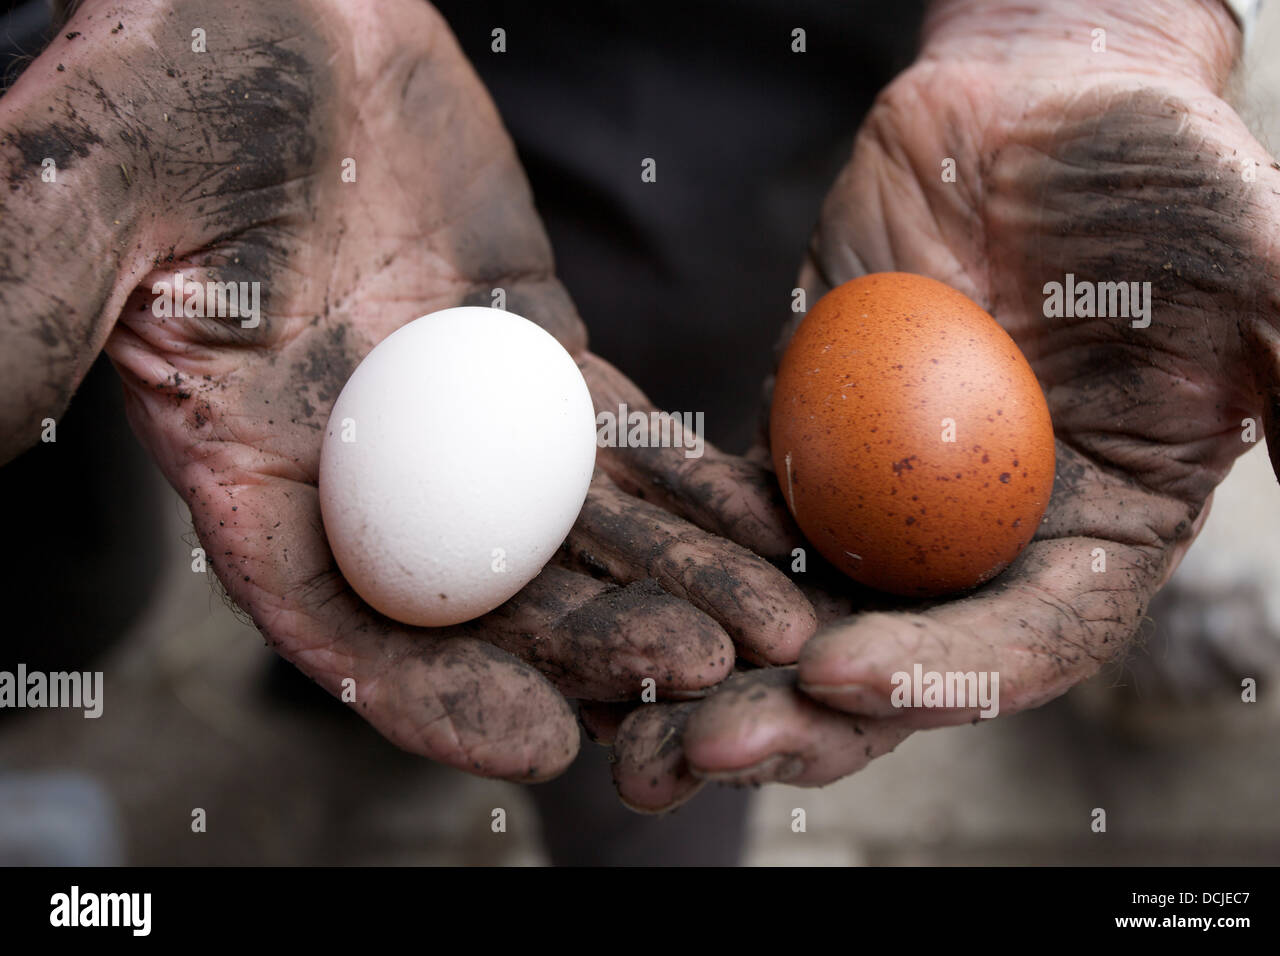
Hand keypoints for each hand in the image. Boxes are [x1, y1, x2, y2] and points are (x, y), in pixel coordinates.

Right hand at [0, 0, 813, 781]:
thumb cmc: (169, 82)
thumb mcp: (86, 202)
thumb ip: (29, 323)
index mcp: (252, 466)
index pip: (340, 624)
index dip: (434, 696)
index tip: (543, 745)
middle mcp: (364, 465)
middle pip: (490, 591)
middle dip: (600, 639)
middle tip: (710, 670)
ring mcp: (457, 411)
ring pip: (574, 522)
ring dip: (675, 575)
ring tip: (770, 622)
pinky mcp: (532, 345)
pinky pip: (621, 427)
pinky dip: (690, 476)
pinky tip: (761, 521)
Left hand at [610, 0, 1279, 809]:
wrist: (1034, 98)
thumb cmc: (1157, 174)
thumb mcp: (1266, 265)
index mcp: (1097, 540)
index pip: (1026, 643)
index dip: (942, 674)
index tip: (839, 674)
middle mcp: (990, 544)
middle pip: (895, 660)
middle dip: (804, 715)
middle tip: (708, 746)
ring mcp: (893, 503)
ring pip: (800, 615)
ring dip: (720, 678)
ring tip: (633, 735)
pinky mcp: (812, 446)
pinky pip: (739, 521)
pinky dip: (683, 570)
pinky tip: (613, 611)